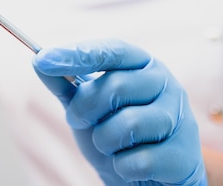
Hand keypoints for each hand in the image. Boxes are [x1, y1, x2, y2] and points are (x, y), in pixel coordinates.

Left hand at [32, 39, 206, 185]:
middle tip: (78, 120)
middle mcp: (166, 84)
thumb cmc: (117, 132)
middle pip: (115, 86)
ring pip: (128, 124)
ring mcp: (179, 118)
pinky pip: (138, 160)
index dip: (77, 53)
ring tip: (109, 145)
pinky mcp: (184, 156)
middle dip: (85, 109)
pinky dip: (121, 166)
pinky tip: (128, 164)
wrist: (151, 177)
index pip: (111, 50)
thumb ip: (64, 83)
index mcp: (142, 64)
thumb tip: (38, 59)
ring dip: (104, 141)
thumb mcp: (86, 105)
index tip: (42, 59)